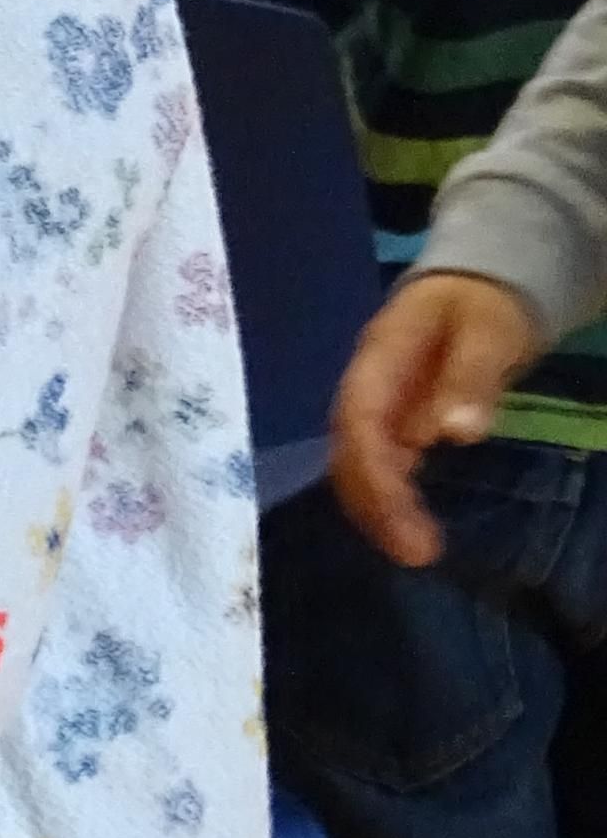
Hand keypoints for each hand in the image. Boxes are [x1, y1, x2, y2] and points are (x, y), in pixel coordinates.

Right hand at [329, 267, 545, 566]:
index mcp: (380, 357)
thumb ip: (472, 376)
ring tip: (416, 551)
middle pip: (349, 448)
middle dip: (373, 503)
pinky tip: (412, 527)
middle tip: (416, 553)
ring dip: (377, 508)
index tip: (404, 523)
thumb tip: (455, 433)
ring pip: (357, 461)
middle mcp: (368, 384)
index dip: (374, 473)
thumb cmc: (481, 305)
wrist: (476, 284)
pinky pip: (379, 463)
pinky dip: (389, 499)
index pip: (359, 419)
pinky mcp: (394, 420)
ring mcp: (378, 403)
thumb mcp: (487, 330)